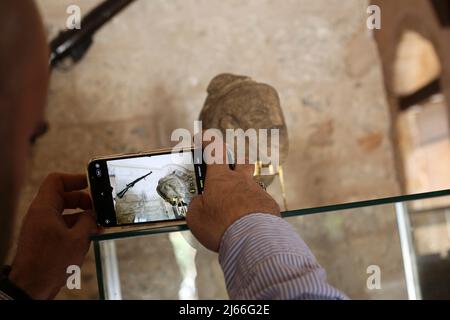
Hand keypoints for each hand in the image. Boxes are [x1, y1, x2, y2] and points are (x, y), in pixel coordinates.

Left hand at [9, 173, 97, 298]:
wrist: (32, 286)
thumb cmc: (50, 263)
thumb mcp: (78, 239)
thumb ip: (89, 221)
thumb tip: (94, 214)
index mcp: (44, 208)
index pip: (56, 181)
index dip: (75, 179)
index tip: (90, 183)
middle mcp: (40, 214)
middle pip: (63, 196)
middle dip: (83, 200)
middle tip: (98, 207)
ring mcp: (41, 226)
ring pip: (64, 211)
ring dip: (82, 215)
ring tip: (97, 224)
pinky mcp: (44, 238)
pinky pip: (62, 224)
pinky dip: (76, 226)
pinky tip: (89, 235)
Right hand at [187, 137, 279, 251]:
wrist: (253, 240)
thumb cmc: (221, 226)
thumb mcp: (196, 217)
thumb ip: (197, 206)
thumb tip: (201, 203)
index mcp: (220, 179)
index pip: (214, 150)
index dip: (208, 141)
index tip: (204, 136)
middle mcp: (241, 180)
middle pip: (242, 160)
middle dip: (235, 160)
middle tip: (228, 167)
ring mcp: (257, 192)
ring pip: (251, 183)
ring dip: (244, 190)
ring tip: (236, 208)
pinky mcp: (270, 206)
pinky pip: (261, 202)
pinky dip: (254, 209)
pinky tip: (249, 223)